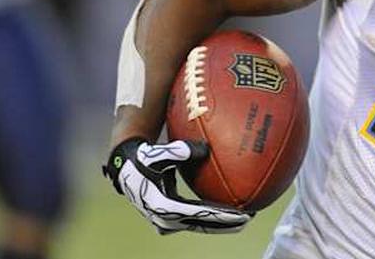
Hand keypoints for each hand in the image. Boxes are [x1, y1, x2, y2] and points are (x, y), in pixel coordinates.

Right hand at [103, 138, 251, 234]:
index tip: (242, 214)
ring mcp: (166, 222)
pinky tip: (226, 212)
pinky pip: (194, 221)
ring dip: (221, 223)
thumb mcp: (159, 153)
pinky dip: (210, 218)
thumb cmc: (143, 158)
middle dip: (227, 223)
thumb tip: (206, 148)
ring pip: (200, 226)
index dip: (222, 216)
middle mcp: (166, 218)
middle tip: (249, 217)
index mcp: (164, 205)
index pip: (200, 215)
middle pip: (204, 225)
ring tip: (243, 218)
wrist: (125, 168)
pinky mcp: (168, 219)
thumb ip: (181, 151)